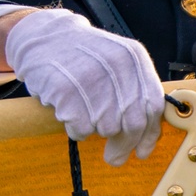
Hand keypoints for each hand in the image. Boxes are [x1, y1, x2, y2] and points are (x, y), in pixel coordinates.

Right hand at [3, 8, 163, 165]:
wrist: (42, 37)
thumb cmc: (82, 56)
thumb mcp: (117, 62)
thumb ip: (135, 92)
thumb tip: (148, 136)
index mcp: (134, 57)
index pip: (153, 105)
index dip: (149, 135)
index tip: (142, 153)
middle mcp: (116, 65)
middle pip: (132, 123)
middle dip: (124, 145)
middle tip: (114, 158)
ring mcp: (91, 78)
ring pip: (106, 128)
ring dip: (95, 129)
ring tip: (83, 111)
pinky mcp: (66, 92)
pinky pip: (80, 129)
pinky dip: (75, 129)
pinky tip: (69, 112)